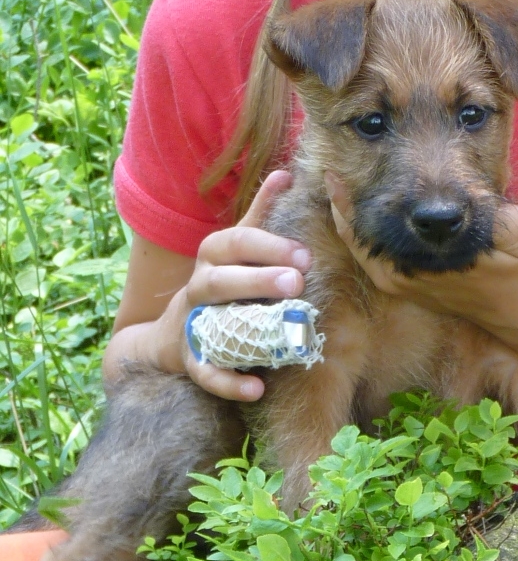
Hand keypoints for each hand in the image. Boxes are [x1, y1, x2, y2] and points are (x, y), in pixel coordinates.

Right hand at [172, 170, 310, 399]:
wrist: (169, 339)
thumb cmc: (218, 286)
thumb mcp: (235, 249)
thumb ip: (260, 215)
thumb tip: (287, 172)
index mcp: (213, 256)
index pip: (237, 242)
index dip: (269, 246)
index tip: (306, 255)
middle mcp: (199, 285)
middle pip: (223, 276)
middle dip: (260, 277)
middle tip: (298, 280)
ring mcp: (192, 322)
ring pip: (209, 315)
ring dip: (246, 319)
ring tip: (286, 324)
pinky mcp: (191, 359)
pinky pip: (207, 372)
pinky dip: (230, 382)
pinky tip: (257, 388)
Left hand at [324, 172, 517, 341]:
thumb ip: (487, 211)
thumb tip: (452, 194)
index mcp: (421, 265)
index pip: (367, 233)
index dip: (347, 202)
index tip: (332, 173)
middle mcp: (405, 278)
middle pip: (357, 240)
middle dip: (343, 206)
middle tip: (328, 170)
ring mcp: (405, 285)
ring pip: (363, 249)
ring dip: (351, 219)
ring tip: (340, 185)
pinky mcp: (411, 286)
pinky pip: (374, 258)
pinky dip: (364, 234)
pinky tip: (365, 211)